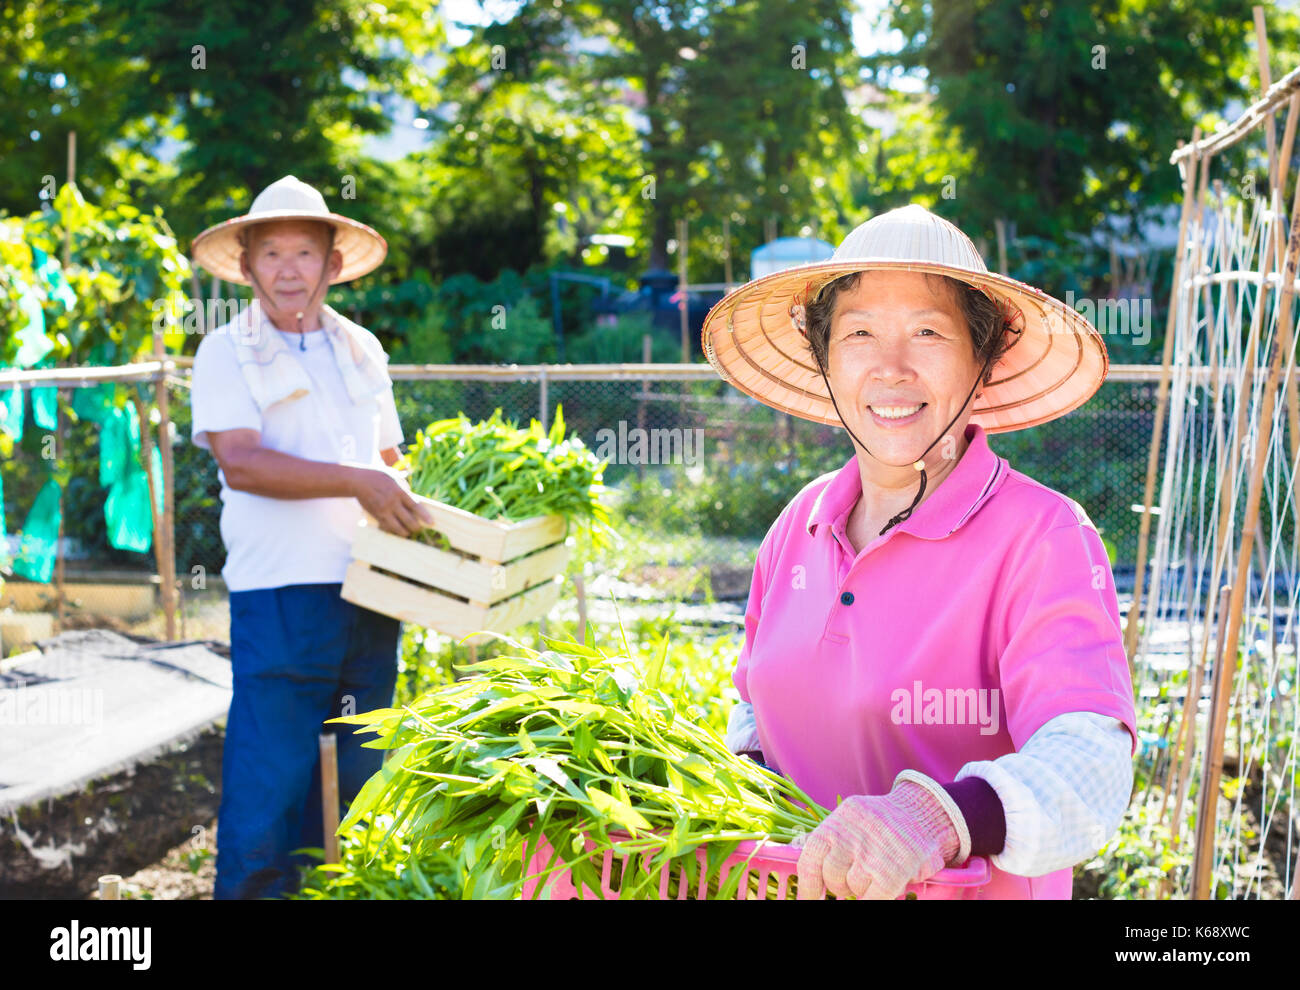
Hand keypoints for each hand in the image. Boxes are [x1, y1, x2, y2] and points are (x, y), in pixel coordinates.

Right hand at [350, 465, 433, 536]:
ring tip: (408, 532)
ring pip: (398, 528)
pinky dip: (394, 531)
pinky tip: (397, 530)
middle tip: (419, 528)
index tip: (431, 523)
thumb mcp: (394, 478)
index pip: (415, 507)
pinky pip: (387, 528)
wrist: (358, 482)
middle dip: (416, 527)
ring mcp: (384, 511)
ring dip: (406, 532)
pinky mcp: (376, 516)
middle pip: (409, 521)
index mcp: (399, 492)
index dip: (424, 516)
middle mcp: (392, 503)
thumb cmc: (378, 477)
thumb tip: (413, 498)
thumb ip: (404, 488)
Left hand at [796, 773, 965, 899]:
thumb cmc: (886, 823)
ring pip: (853, 887)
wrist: (925, 814)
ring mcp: (871, 855)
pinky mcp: (891, 872)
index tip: (810, 898)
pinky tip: (884, 886)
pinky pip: (872, 898)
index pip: (810, 860)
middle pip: (832, 876)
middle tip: (856, 876)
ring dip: (862, 887)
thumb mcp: (854, 819)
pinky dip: (876, 896)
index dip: (808, 886)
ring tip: (876, 872)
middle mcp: (851, 837)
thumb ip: (833, 842)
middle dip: (841, 883)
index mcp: (838, 822)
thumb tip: (812, 877)